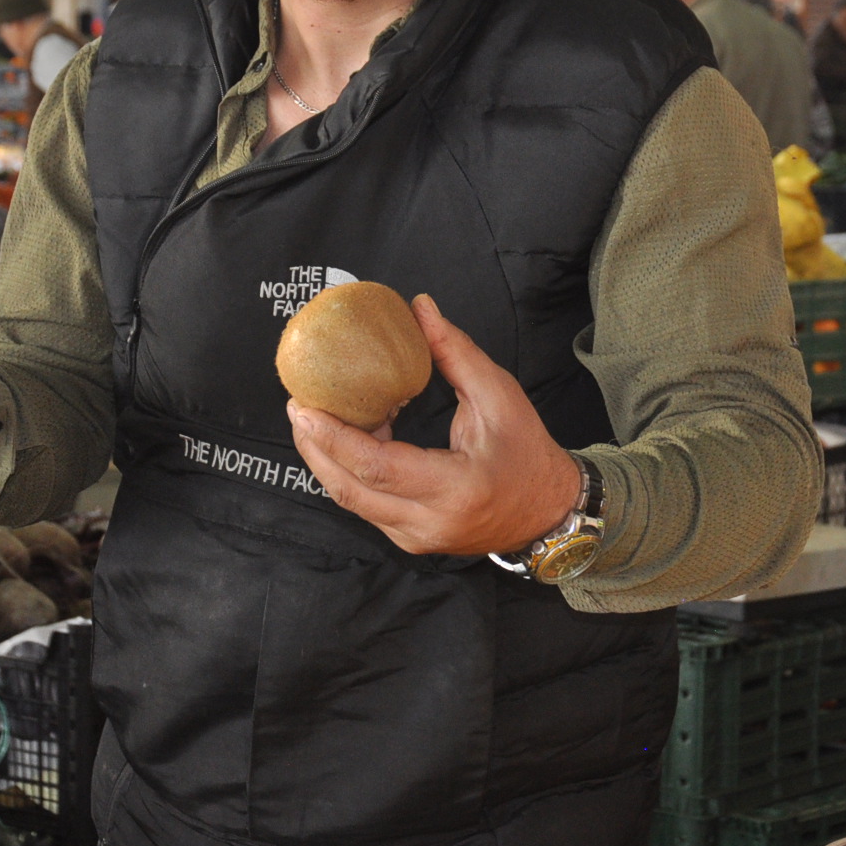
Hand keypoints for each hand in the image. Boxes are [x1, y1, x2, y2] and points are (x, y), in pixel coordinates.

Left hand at [286, 294, 581, 556]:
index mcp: (455, 488)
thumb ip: (456, 353)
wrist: (548, 512)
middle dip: (314, 447)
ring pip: (352, 500)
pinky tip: (344, 438)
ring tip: (311, 417)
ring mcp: (416, 537)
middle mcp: (429, 522)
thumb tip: (419, 307)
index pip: (378, 467)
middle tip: (297, 405)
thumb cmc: (528, 453)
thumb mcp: (500, 396)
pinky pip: (366, 504)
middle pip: (350, 490)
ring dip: (326, 459)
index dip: (335, 438)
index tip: (305, 407)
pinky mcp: (409, 538)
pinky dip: (348, 471)